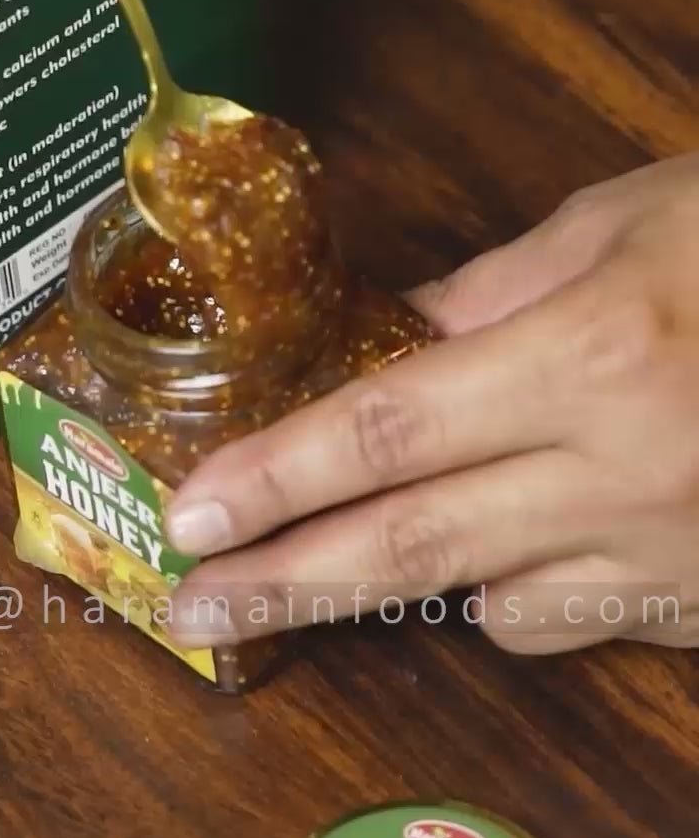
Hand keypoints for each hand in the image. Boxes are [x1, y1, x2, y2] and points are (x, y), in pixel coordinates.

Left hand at [165, 157, 698, 652]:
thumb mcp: (634, 219)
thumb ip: (503, 286)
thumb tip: (404, 334)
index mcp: (589, 356)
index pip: (385, 429)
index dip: (277, 475)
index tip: (189, 512)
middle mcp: (621, 474)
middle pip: (410, 547)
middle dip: (284, 581)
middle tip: (188, 608)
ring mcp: (672, 556)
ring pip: (490, 603)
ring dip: (397, 582)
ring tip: (316, 566)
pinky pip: (576, 618)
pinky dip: (522, 589)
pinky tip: (512, 545)